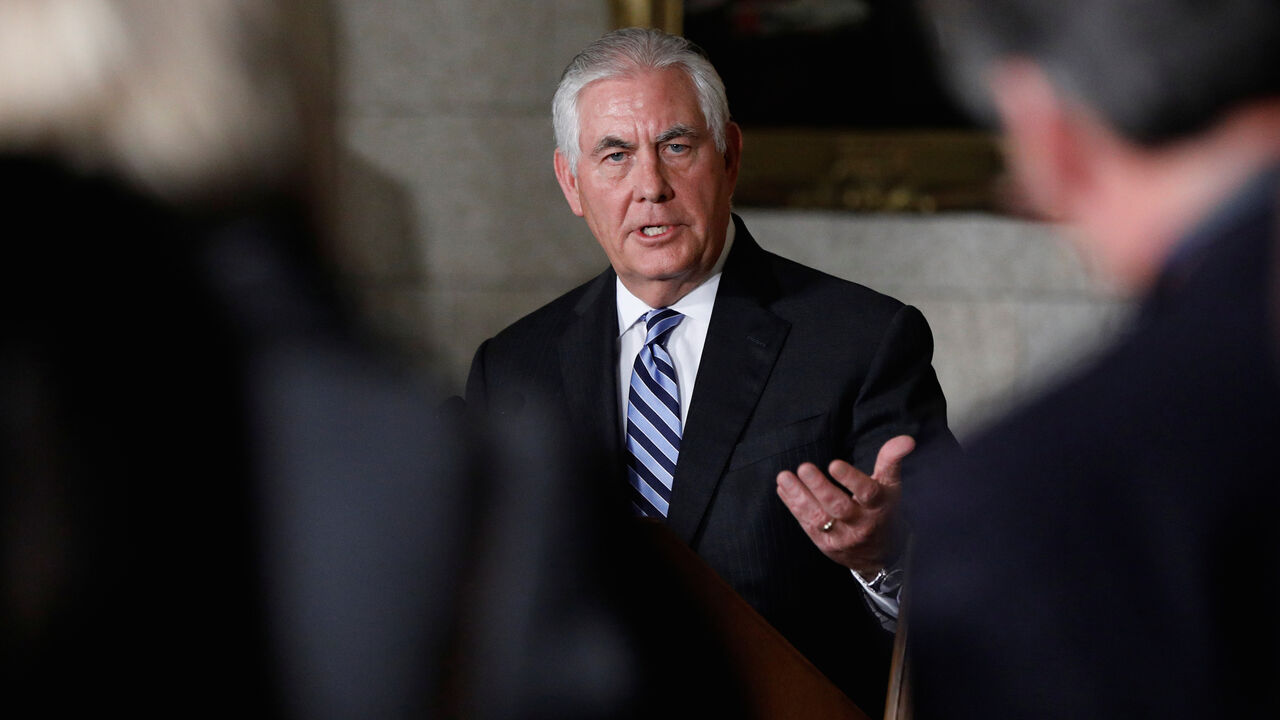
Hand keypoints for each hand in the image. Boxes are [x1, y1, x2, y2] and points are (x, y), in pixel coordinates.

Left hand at [775, 435, 914, 575]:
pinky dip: (793, 506)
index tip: (834, 464)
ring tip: (784, 477)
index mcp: (879, 507)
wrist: (879, 555)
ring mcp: (841, 537)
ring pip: (819, 518)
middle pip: (839, 507)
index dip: (851, 479)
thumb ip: (891, 461)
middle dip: (820, 488)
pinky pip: (807, 524)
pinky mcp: (825, 544)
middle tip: (804, 467)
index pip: (867, 493)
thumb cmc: (883, 511)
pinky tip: (783, 488)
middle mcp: (861, 524)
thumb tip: (906, 439)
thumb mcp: (891, 487)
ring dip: (799, 497)